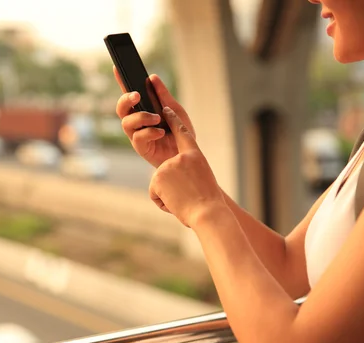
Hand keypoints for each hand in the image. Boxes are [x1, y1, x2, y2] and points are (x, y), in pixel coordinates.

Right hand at [113, 67, 194, 167]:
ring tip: (157, 118)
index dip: (121, 81)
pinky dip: (149, 132)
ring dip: (141, 117)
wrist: (188, 155)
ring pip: (126, 123)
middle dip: (125, 100)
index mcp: (143, 110)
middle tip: (136, 95)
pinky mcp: (141, 148)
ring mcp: (136, 135)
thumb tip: (152, 77)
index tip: (117, 67)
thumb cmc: (180, 133)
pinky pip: (137, 138)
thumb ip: (164, 96)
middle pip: (121, 109)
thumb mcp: (175, 110)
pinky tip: (160, 132)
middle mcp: (136, 122)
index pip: (129, 94)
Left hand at [149, 107, 223, 227]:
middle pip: (167, 169)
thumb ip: (188, 172)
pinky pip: (154, 194)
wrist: (207, 213)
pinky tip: (174, 204)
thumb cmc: (209, 203)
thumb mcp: (202, 180)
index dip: (174, 120)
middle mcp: (181, 158)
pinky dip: (163, 202)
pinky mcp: (158, 178)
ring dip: (169, 197)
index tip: (166, 109)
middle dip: (172, 187)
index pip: (183, 133)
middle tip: (187, 196)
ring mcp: (168, 166)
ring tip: (183, 200)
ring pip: (160, 184)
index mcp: (195, 156)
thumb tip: (172, 176)